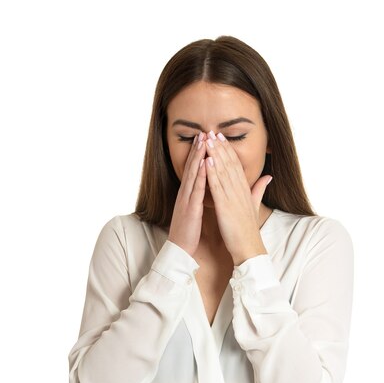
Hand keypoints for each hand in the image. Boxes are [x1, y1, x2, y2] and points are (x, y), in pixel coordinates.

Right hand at [168, 132, 206, 256]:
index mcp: (187, 195)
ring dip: (198, 157)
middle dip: (197, 150)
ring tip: (203, 141)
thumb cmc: (188, 233)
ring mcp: (186, 200)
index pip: (192, 171)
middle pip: (191, 168)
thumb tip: (203, 190)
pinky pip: (196, 190)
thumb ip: (197, 200)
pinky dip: (200, 176)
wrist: (179, 250)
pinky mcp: (190, 209)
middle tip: (203, 132)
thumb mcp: (193, 213)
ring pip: (192, 175)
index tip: (203, 140)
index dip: (197, 155)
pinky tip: (204, 164)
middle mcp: (185, 194)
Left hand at [204, 131, 272, 263]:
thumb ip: (260, 190)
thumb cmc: (248, 230)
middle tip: (212, 131)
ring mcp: (233, 197)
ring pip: (223, 171)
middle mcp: (240, 190)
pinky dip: (213, 173)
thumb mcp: (255, 206)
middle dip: (220, 147)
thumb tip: (268, 176)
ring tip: (207, 140)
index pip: (236, 165)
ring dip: (215, 154)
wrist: (249, 248)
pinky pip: (218, 187)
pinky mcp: (226, 206)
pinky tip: (207, 161)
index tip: (221, 137)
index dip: (228, 150)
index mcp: (245, 190)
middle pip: (230, 164)